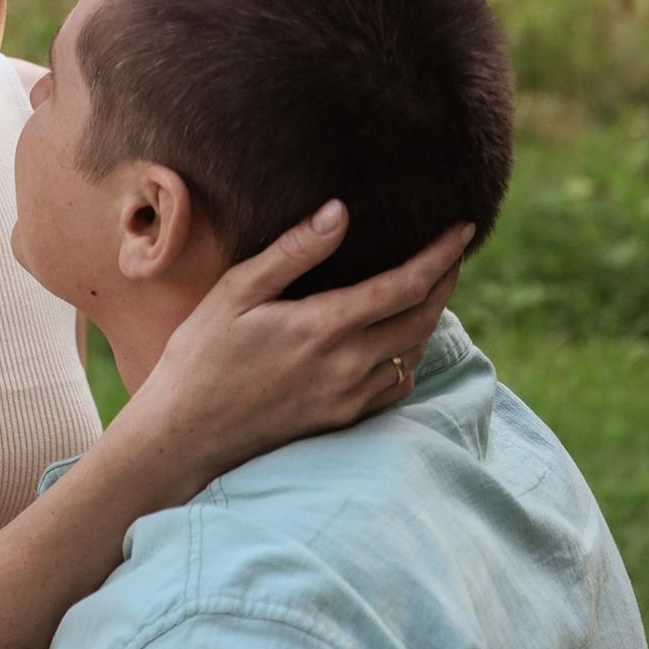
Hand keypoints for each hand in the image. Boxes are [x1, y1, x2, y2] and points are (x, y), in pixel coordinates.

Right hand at [138, 201, 472, 491]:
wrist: (184, 436)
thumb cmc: (201, 354)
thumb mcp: (237, 291)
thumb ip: (293, 251)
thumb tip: (339, 211)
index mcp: (323, 327)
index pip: (406, 286)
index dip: (441, 255)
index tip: (464, 228)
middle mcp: (347, 367)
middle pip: (423, 319)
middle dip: (447, 280)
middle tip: (456, 249)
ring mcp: (348, 400)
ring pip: (413, 353)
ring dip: (429, 317)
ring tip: (429, 286)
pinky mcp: (342, 422)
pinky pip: (396, 386)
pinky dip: (407, 356)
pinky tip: (394, 340)